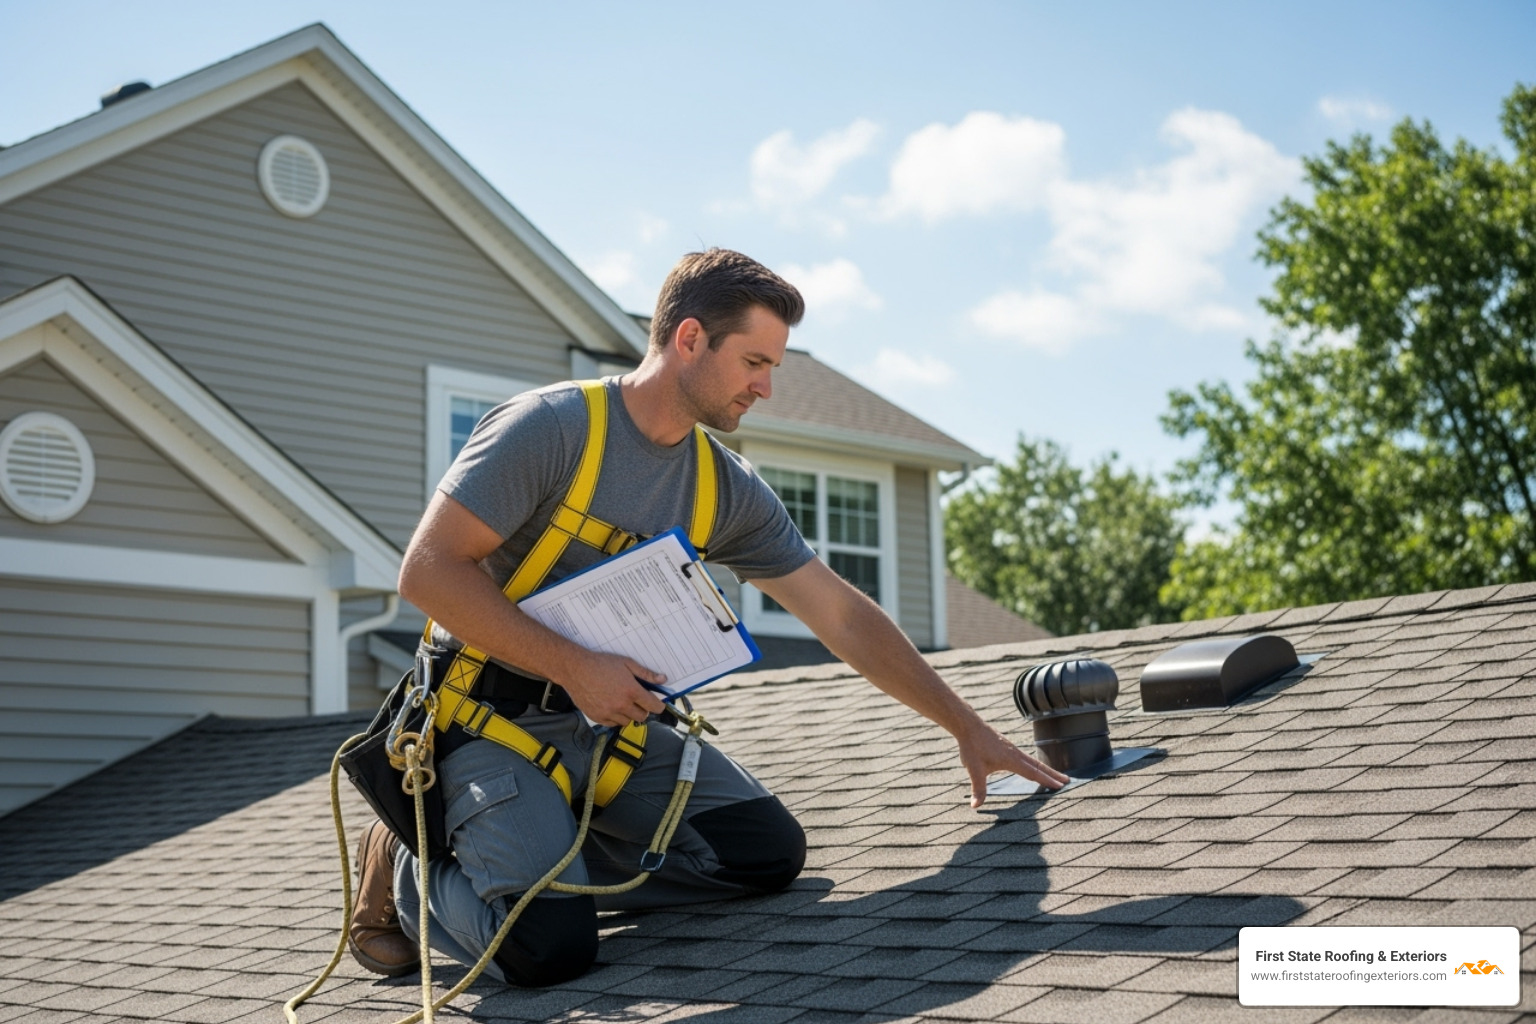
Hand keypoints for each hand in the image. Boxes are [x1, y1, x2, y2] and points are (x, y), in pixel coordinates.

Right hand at [557, 651, 667, 726]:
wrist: (575, 669)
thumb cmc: (600, 664)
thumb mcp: (626, 663)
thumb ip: (646, 673)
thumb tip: (663, 679)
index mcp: (631, 691)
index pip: (653, 706)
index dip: (659, 706)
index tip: (658, 704)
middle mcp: (621, 705)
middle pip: (642, 717)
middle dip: (643, 709)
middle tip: (638, 700)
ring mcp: (609, 713)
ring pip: (628, 722)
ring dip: (629, 714)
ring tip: (623, 703)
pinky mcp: (597, 717)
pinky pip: (613, 724)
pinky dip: (616, 718)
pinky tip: (612, 707)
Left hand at [956, 720, 1070, 808]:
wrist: (968, 725)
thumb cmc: (972, 746)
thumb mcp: (974, 769)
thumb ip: (978, 788)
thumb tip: (975, 806)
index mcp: (1011, 760)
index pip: (1033, 773)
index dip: (1046, 781)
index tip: (1060, 786)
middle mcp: (1015, 754)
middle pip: (1038, 766)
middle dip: (1053, 774)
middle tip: (1067, 781)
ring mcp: (1012, 749)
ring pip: (1033, 760)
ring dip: (1045, 768)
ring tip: (1055, 774)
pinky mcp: (1007, 746)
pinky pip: (1026, 757)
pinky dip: (1035, 763)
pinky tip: (1033, 765)